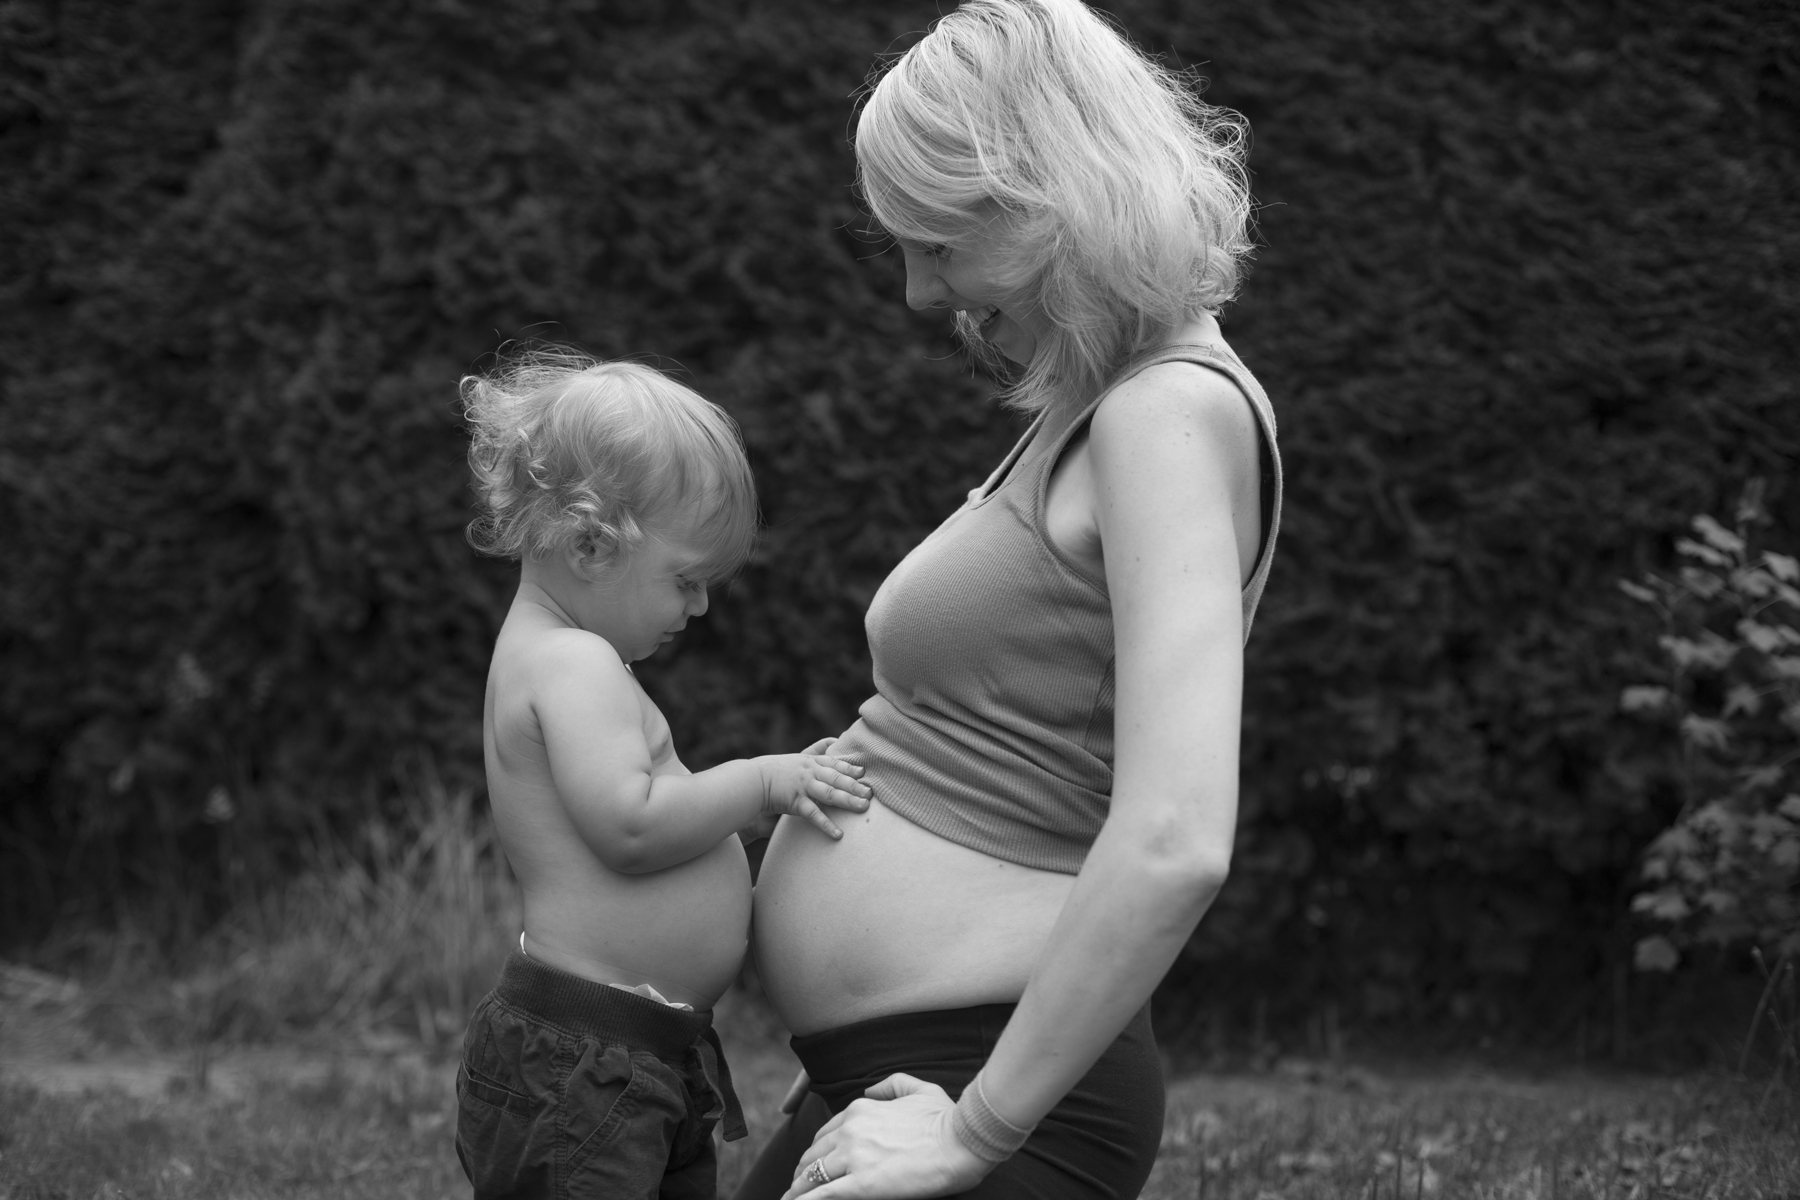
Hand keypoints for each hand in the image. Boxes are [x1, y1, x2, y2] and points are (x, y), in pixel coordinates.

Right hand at [755, 753, 870, 839]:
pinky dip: (826, 824)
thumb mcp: (794, 760)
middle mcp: (809, 771)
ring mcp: (803, 786)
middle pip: (837, 777)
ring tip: (863, 807)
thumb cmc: (770, 772)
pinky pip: (814, 814)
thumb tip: (831, 743)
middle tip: (871, 792)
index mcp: (809, 761)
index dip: (850, 767)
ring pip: (830, 792)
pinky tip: (838, 833)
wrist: (750, 782)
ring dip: (848, 800)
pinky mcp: (795, 801)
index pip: (834, 763)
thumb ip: (813, 752)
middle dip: (855, 785)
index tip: (864, 772)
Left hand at [780, 1073, 992, 1197]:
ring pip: (811, 1175)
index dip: (818, 1152)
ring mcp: (854, 1156)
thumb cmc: (947, 1117)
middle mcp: (851, 1129)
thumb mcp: (918, 1088)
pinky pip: (822, 1194)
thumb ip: (890, 1084)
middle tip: (799, 1187)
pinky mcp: (861, 1184)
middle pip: (813, 1155)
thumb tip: (871, 1090)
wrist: (962, 1141)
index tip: (815, 1165)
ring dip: (798, 1189)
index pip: (826, 1133)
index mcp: (861, 1108)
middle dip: (803, 1172)